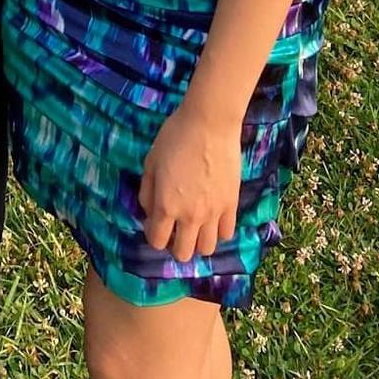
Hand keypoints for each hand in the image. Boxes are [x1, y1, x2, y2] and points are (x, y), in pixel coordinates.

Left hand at [138, 103, 242, 262]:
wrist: (209, 124)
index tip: (155, 225)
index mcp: (166, 206)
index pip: (157, 241)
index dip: (153, 236)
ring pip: (207, 249)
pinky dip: (218, 231)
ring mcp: (213, 213)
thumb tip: (149, 211)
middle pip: (183, 254)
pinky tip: (212, 217)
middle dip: (175, 245)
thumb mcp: (150, 161)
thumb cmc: (175, 137)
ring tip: (194, 226)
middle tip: (175, 229)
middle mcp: (190, 216)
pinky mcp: (232, 205)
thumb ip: (147, 192)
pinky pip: (226, 233)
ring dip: (198, 242)